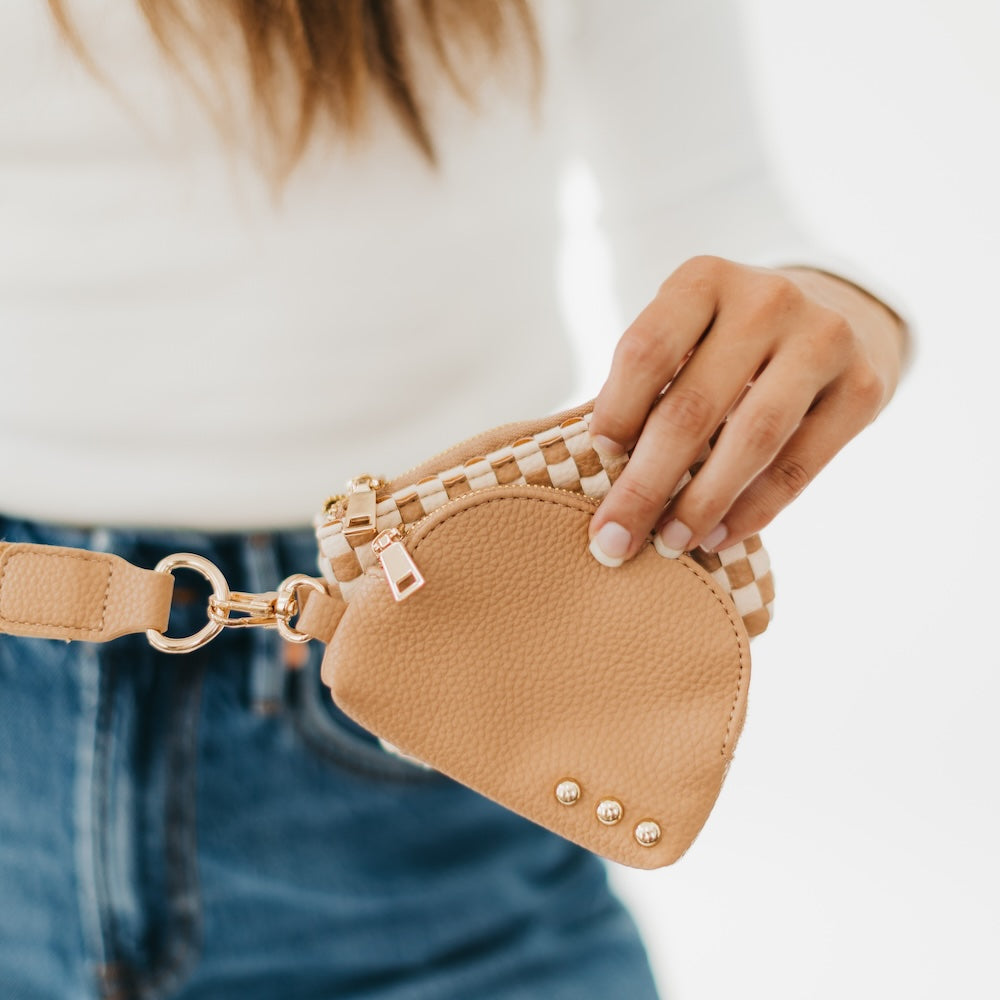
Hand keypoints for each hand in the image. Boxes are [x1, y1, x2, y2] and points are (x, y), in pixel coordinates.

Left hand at [586, 255, 906, 565]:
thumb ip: (650, 384)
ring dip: (702, 503)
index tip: (600, 459)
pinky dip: (755, 509)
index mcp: (705, 280)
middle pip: (693, 406)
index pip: (647, 350)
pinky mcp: (863, 387)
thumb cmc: (732, 341)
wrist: (841, 314)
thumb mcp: (689, 333)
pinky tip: (720, 535)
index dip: (616, 411)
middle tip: (613, 538)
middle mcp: (767, 299)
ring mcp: (823, 339)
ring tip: (669, 543)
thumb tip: (602, 471)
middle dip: (646, 484)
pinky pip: (800, 465)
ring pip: (751, 438)